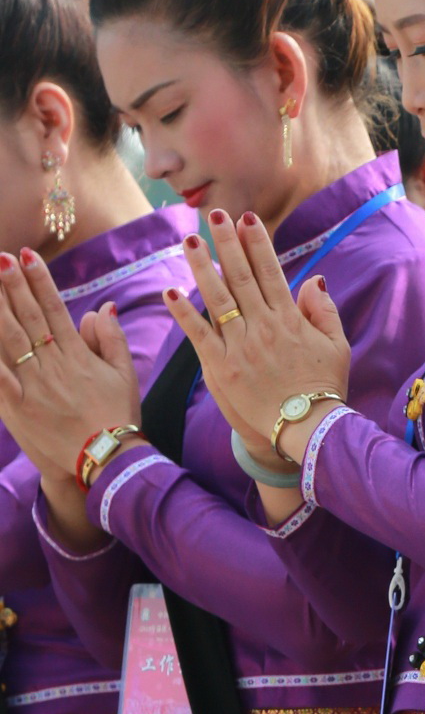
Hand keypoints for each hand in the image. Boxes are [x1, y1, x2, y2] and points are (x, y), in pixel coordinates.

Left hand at [0, 253, 141, 484]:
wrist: (108, 458)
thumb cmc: (118, 417)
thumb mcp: (125, 375)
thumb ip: (111, 338)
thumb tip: (103, 306)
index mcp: (77, 354)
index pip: (54, 308)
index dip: (40, 280)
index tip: (27, 255)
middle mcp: (53, 364)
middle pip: (27, 316)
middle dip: (12, 284)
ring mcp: (34, 385)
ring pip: (8, 339)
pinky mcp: (18, 408)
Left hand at [174, 214, 350, 467]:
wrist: (305, 428)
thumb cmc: (324, 388)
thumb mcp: (337, 347)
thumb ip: (324, 311)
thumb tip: (312, 279)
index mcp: (290, 319)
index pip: (270, 272)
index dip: (257, 243)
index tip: (246, 219)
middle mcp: (263, 326)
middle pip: (241, 276)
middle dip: (227, 242)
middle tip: (213, 214)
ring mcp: (240, 346)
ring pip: (217, 297)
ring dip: (202, 266)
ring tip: (190, 240)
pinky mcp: (220, 367)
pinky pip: (198, 334)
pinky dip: (183, 312)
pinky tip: (170, 290)